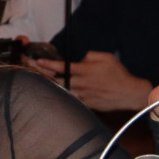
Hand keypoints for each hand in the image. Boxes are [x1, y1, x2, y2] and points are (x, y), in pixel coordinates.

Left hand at [33, 52, 152, 112]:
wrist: (129, 93)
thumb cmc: (119, 74)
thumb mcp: (106, 57)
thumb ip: (90, 55)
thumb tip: (79, 60)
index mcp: (86, 71)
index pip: (62, 67)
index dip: (48, 64)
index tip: (37, 61)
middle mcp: (82, 83)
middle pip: (57, 79)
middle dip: (42, 73)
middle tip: (30, 69)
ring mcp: (83, 95)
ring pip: (61, 91)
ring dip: (49, 86)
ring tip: (37, 81)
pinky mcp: (86, 103)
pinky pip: (70, 99)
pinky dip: (61, 96)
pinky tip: (52, 94)